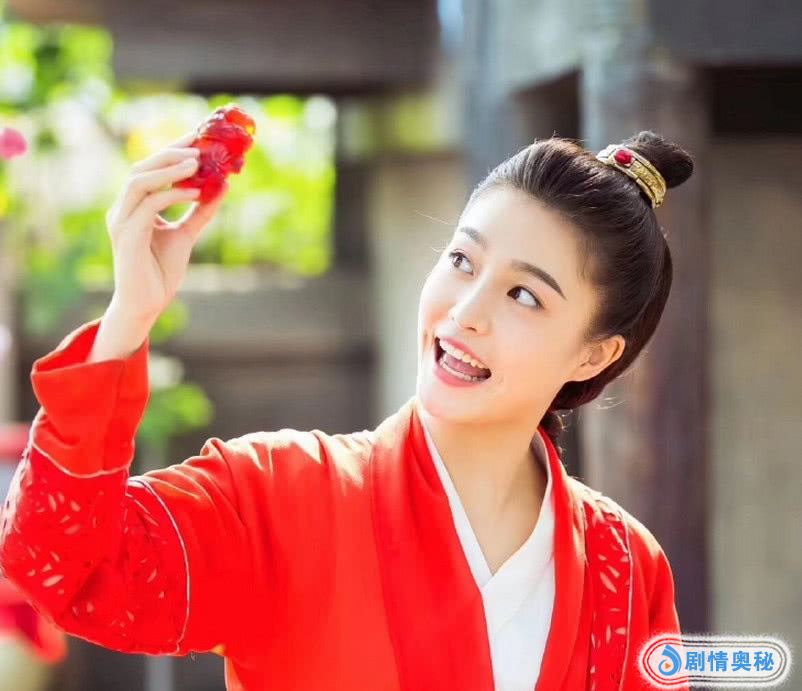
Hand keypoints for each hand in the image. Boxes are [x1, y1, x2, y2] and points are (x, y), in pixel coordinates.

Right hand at [104, 131, 227, 325]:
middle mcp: (123, 208)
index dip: (174, 149)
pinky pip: (148, 204)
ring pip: (139, 180)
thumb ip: (201, 211)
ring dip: (169, 168)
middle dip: (171, 151)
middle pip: (142, 167)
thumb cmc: (160, 271)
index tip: (200, 136)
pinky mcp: (126, 236)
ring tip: (198, 162)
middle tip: (201, 143)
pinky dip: (171, 193)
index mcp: (135, 205)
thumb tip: (222, 186)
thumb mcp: (186, 234)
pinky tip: (195, 191)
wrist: (147, 305)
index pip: (152, 168)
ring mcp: (121, 220)